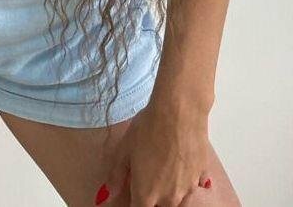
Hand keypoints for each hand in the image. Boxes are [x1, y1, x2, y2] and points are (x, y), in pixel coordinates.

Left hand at [95, 96, 212, 205]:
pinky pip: (195, 185)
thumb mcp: (125, 149)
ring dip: (171, 193)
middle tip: (148, 180)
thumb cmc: (149, 127)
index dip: (134, 203)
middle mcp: (169, 197)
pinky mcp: (202, 175)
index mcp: (146, 194)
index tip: (133, 193)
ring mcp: (187, 187)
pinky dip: (188, 180)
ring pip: (178, 201)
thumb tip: (108, 193)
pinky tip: (183, 166)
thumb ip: (117, 175)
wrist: (179, 111)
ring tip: (164, 173)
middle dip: (153, 199)